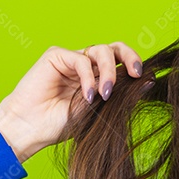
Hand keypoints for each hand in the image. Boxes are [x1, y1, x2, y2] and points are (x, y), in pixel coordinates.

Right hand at [0, 42, 146, 162]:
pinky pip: (81, 59)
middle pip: (114, 49)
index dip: (134, 64)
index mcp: (97, 78)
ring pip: (100, 51)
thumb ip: (119, 96)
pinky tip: (88, 96)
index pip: (120, 62)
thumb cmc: (60, 125)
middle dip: (129, 56)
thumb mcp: (98, 111)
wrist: (30, 130)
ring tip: (106, 93)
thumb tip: (148, 82)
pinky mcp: (56, 56)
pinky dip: (88, 77)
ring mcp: (71, 59)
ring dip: (108, 71)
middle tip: (136, 72)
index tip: (144, 78)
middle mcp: (86, 66)